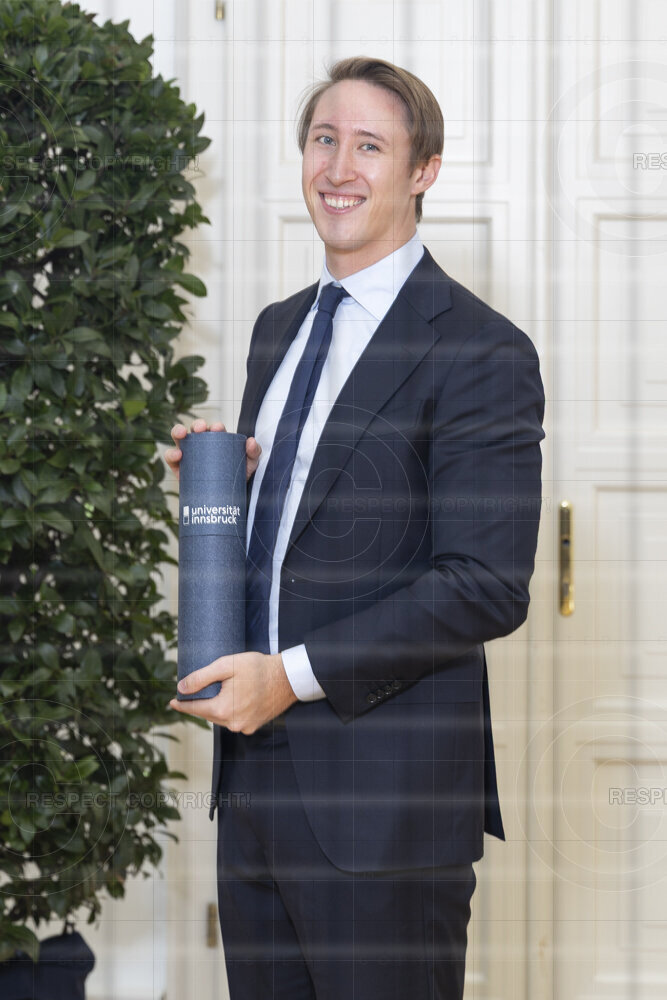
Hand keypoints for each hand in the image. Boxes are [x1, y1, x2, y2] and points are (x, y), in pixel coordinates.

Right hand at [164, 418, 260, 481]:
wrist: (225, 501)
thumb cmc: (237, 478)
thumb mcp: (249, 465)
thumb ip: (254, 452)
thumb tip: (251, 441)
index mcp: (217, 441)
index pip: (215, 430)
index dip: (215, 426)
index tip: (218, 429)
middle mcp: (202, 445)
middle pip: (196, 430)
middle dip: (197, 425)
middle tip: (202, 428)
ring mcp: (189, 456)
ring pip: (180, 439)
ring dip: (178, 432)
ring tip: (182, 435)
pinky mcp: (179, 468)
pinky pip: (171, 458)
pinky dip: (171, 453)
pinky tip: (177, 454)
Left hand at [168, 651, 297, 733]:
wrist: (288, 677)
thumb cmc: (258, 668)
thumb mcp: (227, 665)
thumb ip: (201, 677)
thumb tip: (181, 688)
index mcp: (223, 709)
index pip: (195, 708)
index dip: (182, 704)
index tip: (172, 702)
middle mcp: (233, 723)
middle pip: (208, 714)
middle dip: (201, 703)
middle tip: (194, 692)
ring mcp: (244, 727)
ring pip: (221, 718)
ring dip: (216, 707)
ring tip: (217, 693)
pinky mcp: (254, 726)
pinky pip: (235, 720)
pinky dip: (231, 711)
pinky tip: (234, 699)